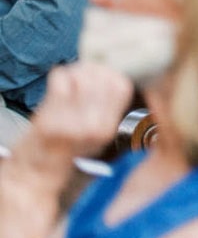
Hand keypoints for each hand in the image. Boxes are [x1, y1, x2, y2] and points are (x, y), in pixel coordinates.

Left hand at [18, 64, 133, 167]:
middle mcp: (94, 126)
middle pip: (102, 78)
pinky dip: (58, 76)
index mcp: (108, 127)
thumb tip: (111, 69)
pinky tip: (56, 83)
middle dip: (92, 70)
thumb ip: (108, 104)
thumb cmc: (65, 144)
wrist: (36, 168)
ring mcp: (71, 124)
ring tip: (70, 78)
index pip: (121, 86)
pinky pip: (60, 81)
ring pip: (82, 77)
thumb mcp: (98, 129)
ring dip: (74, 72)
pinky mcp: (49, 119)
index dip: (111, 74)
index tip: (102, 74)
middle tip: (82, 73)